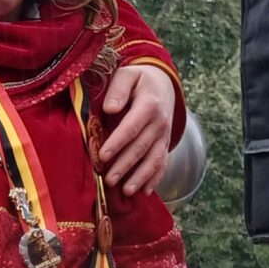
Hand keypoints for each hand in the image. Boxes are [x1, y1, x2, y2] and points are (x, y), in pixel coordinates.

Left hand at [99, 62, 177, 195]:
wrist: (164, 84)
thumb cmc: (138, 80)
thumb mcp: (128, 75)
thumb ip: (118, 89)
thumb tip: (110, 108)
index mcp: (149, 105)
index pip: (132, 127)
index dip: (117, 142)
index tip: (102, 155)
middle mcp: (160, 123)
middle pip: (141, 147)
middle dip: (125, 165)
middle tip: (109, 180)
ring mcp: (164, 136)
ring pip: (154, 159)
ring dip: (140, 177)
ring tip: (126, 191)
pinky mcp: (165, 144)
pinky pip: (162, 164)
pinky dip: (155, 179)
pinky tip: (144, 192)